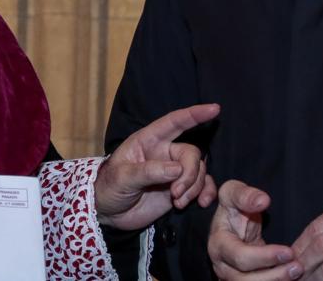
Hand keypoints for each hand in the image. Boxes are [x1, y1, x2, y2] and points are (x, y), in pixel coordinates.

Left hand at [94, 103, 219, 229]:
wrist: (108, 212)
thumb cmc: (109, 187)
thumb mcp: (122, 177)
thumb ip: (148, 171)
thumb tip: (177, 169)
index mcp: (149, 141)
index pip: (174, 122)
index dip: (194, 114)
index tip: (214, 109)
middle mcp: (165, 153)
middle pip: (192, 153)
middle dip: (189, 173)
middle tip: (176, 193)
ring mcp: (174, 172)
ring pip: (199, 171)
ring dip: (194, 187)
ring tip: (179, 202)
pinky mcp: (180, 189)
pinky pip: (202, 186)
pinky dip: (205, 193)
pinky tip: (201, 203)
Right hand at [208, 180, 301, 279]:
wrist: (232, 224)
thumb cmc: (233, 208)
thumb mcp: (233, 193)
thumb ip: (245, 194)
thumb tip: (262, 200)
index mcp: (219, 244)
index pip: (240, 256)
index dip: (264, 257)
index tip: (288, 251)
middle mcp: (223, 266)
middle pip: (245, 280)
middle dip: (274, 275)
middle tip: (298, 266)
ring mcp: (231, 278)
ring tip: (296, 271)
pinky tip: (290, 277)